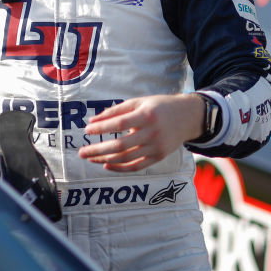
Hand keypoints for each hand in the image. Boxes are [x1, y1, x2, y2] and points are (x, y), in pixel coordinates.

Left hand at [78, 93, 204, 171]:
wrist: (188, 117)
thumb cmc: (158, 107)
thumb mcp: (138, 102)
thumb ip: (115, 111)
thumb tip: (92, 121)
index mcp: (146, 116)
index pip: (119, 124)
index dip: (102, 128)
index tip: (87, 130)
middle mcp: (152, 133)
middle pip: (121, 145)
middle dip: (98, 150)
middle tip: (82, 152)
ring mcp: (157, 147)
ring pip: (127, 158)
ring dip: (105, 160)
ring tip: (90, 158)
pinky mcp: (159, 157)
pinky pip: (137, 166)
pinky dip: (120, 168)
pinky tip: (106, 164)